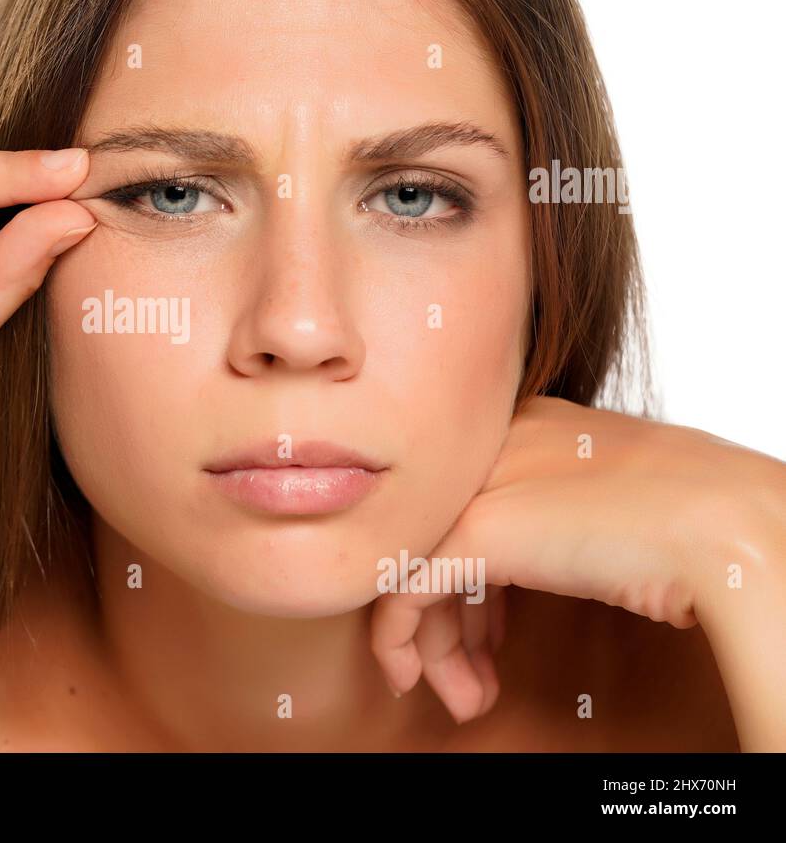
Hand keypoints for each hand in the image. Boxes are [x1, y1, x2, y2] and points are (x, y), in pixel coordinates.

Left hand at [368, 395, 785, 725]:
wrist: (727, 526)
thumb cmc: (691, 524)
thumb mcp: (604, 507)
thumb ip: (554, 518)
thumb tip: (539, 556)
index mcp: (527, 428)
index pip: (465, 508)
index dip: (471, 585)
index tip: (487, 638)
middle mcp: (492, 445)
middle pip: (437, 540)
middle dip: (451, 622)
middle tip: (472, 681)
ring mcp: (480, 483)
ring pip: (414, 567)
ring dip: (436, 647)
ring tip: (466, 699)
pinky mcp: (475, 526)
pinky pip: (403, 590)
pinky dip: (398, 641)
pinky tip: (413, 678)